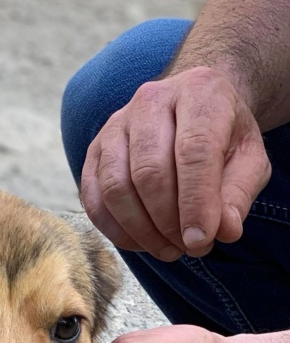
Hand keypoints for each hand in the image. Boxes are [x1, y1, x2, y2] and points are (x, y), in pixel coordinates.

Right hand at [81, 66, 270, 260]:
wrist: (193, 108)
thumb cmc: (224, 136)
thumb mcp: (250, 159)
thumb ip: (239, 194)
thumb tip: (224, 231)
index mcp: (200, 93)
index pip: (194, 151)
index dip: (195, 202)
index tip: (200, 240)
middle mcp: (151, 101)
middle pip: (149, 171)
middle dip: (167, 221)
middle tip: (188, 248)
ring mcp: (117, 124)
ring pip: (115, 186)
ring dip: (140, 230)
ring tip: (167, 249)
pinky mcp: (95, 149)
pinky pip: (93, 197)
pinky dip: (114, 229)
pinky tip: (140, 242)